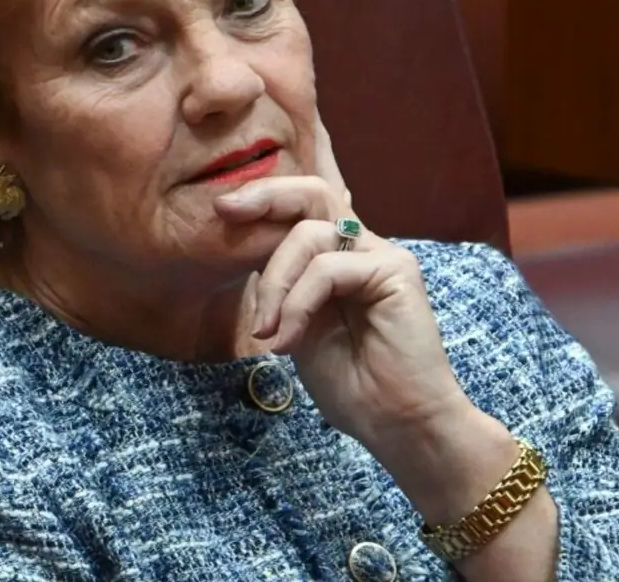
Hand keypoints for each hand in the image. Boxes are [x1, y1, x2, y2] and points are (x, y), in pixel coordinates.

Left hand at [213, 114, 470, 446]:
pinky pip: (328, 268)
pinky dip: (297, 302)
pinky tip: (287, 340)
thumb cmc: (351, 385)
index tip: (221, 207)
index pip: (302, 208)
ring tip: (266, 330)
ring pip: (309, 233)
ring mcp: (381, 255)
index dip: (263, 198)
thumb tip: (242, 250)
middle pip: (312, 193)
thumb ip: (280, 287)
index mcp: (337, 258)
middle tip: (225, 209)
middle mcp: (361, 247)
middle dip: (264, 195)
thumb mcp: (296, 327)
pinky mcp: (395, 271)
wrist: (397, 425)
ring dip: (274, 281)